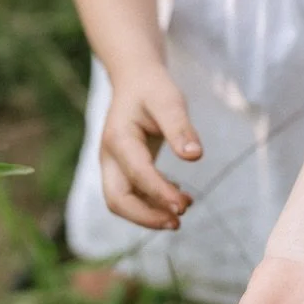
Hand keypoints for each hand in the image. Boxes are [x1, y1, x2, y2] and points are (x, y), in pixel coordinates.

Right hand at [99, 64, 202, 229]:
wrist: (135, 81)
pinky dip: (152, 203)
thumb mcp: (169, 101)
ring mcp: (113, 165)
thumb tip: (194, 156)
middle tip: (178, 222)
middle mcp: (109, 156)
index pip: (137, 175)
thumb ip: (180, 128)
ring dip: (150, 214)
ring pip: (121, 201)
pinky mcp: (122, 170)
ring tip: (183, 211)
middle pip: (117, 199)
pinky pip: (131, 196)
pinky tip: (179, 198)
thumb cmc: (152, 89)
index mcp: (119, 139)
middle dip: (145, 217)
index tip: (183, 206)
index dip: (159, 193)